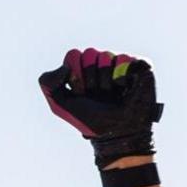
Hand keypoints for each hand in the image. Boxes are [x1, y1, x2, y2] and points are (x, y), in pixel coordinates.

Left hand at [39, 47, 163, 166]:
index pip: (73, 55)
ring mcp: (120, 63)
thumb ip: (47, 83)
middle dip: (90, 78)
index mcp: (82, 68)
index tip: (81, 93)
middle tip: (97, 95)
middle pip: (90, 53)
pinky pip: (126, 58)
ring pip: (107, 56)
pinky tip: (125, 88)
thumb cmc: (89, 119)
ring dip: (106, 81)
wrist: (117, 133)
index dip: (75, 75)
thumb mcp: (59, 105)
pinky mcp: (139, 66)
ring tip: (111, 94)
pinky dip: (123, 76)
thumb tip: (65, 66)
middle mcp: (101, 63)